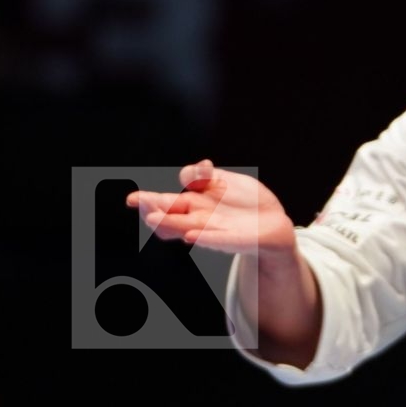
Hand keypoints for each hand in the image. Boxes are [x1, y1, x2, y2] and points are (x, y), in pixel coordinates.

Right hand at [125, 159, 295, 254]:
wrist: (272, 223)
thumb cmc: (245, 202)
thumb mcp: (225, 180)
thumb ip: (206, 175)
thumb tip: (201, 166)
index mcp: (193, 202)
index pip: (165, 202)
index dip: (148, 200)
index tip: (134, 199)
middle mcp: (198, 218)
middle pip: (170, 216)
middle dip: (152, 211)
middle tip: (137, 206)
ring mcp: (214, 230)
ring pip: (186, 228)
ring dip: (169, 224)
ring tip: (153, 220)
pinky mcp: (233, 240)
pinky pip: (217, 239)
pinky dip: (205, 237)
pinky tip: (192, 234)